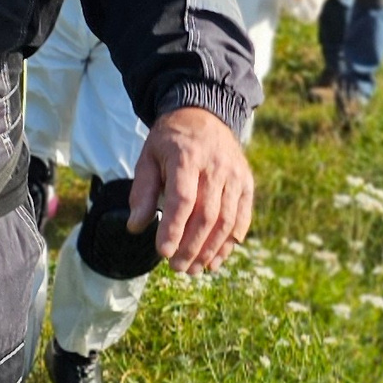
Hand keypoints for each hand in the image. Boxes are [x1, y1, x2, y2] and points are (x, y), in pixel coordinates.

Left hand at [127, 106, 254, 273]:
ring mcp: (235, 174)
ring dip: (211, 250)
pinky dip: (230, 242)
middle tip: (177, 267)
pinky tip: (216, 258)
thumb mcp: (148, 157)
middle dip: (191, 246)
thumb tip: (136, 227)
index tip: (163, 252)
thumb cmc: (170, 141)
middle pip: (207, 215)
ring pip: (226, 220)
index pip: (182, 199)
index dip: (173, 228)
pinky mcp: (246, 182)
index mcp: (186, 157)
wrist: (204, 113)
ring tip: (195, 269)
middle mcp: (215, 166)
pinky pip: (242, 217)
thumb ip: (142, 192)